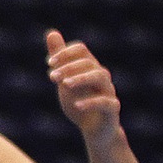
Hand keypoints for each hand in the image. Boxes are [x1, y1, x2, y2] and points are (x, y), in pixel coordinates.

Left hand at [47, 29, 120, 144]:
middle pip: (88, 62)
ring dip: (80, 78)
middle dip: (68, 67)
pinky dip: (91, 102)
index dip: (65, 53)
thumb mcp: (64, 79)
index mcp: (89, 67)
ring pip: (100, 76)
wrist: (94, 129)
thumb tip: (52, 33)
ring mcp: (109, 91)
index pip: (81, 50)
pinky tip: (76, 105)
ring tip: (64, 85)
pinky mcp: (112, 109)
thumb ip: (59, 58)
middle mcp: (101, 76)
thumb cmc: (79, 100)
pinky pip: (106, 102)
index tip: (49, 63)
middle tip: (51, 77)